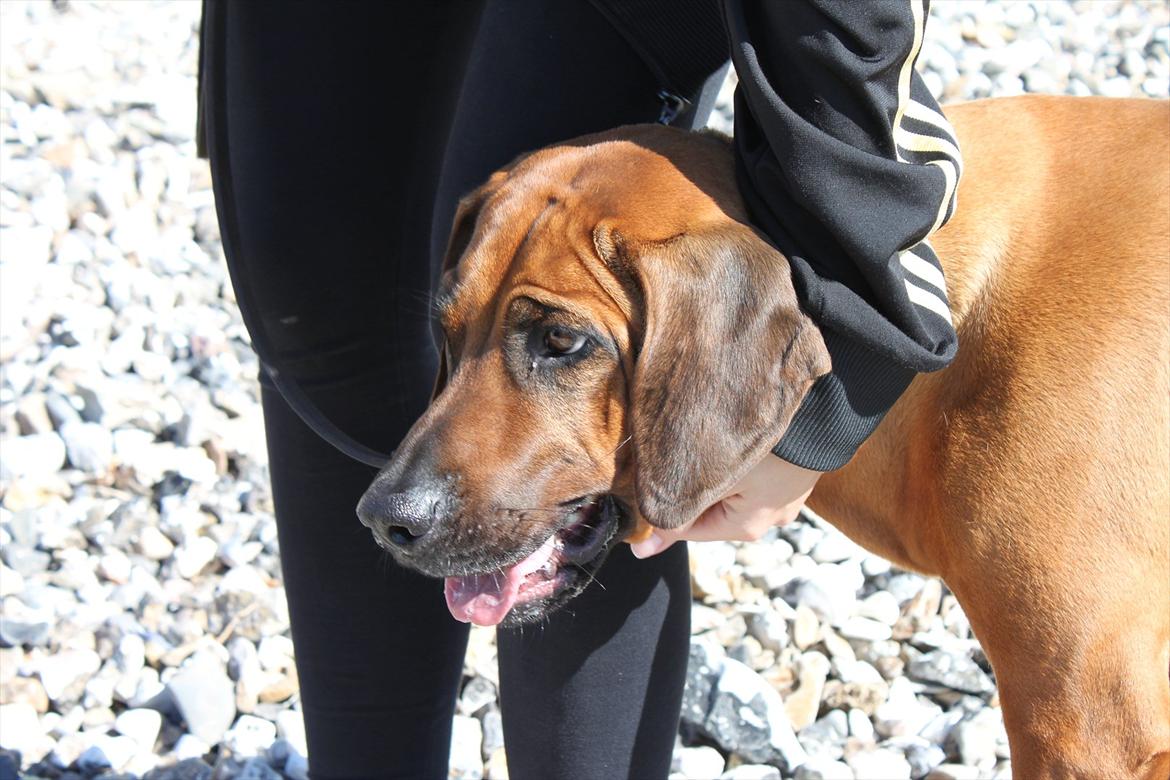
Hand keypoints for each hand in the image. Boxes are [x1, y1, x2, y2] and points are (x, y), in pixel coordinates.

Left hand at [629, 454, 820, 557]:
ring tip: (700, 443)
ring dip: (712, 470)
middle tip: (672, 456)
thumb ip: (674, 510)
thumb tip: (641, 551)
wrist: (822, 408)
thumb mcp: (711, 478)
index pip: (684, 528)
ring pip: (730, 487)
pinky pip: (752, 471)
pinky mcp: (793, 469)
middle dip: (688, 486)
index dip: (657, 510)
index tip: (639, 493)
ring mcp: (786, 493)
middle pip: (709, 508)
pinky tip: (729, 438)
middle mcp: (770, 517)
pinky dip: (736, 460)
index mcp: (746, 526)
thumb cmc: (762, 446)